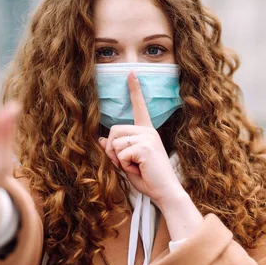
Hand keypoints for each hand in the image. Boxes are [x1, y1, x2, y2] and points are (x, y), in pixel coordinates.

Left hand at [99, 71, 185, 207]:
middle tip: (128, 164)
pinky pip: (120, 153)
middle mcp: (148, 131)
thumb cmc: (148, 179)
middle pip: (113, 131)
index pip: (139, 107)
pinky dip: (125, 166)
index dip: (134, 90)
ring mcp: (147, 137)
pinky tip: (139, 169)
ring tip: (135, 167)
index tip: (131, 73)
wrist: (165, 191)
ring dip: (119, 160)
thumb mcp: (128, 163)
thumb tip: (100, 138)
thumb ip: (116, 150)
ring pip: (114, 143)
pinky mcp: (145, 146)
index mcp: (146, 132)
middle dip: (112, 150)